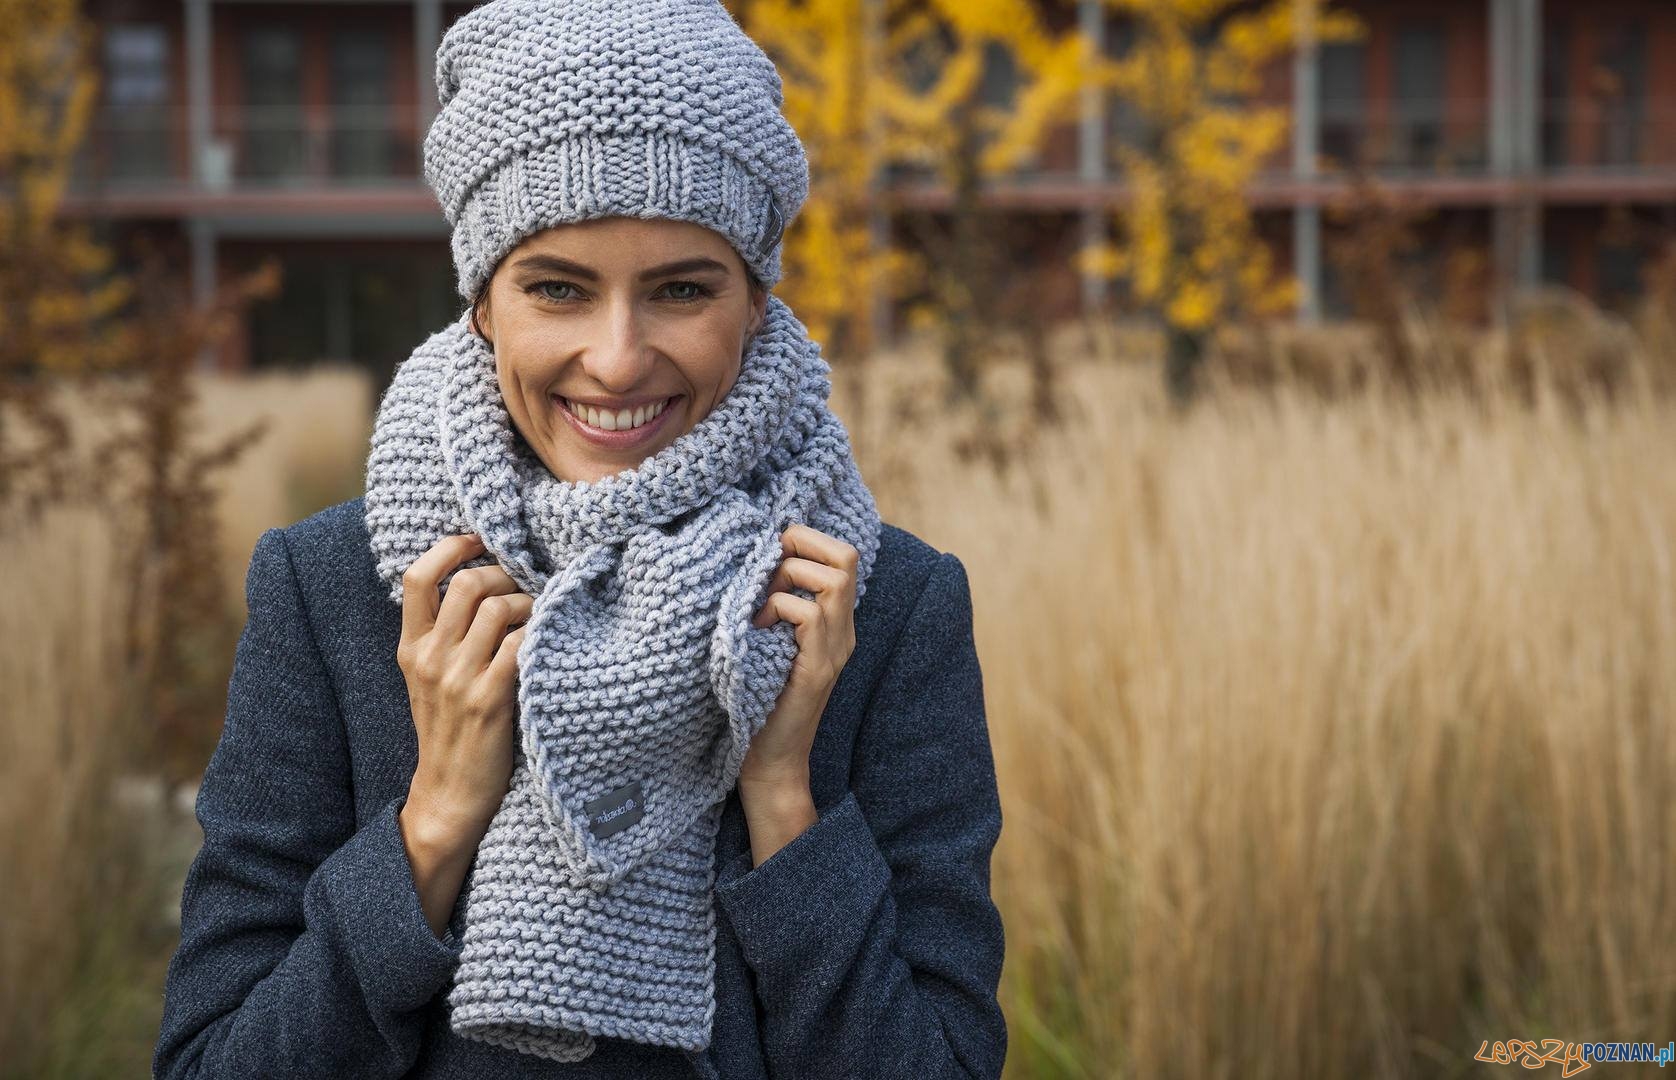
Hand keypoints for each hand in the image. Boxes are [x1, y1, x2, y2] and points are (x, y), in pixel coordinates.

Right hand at [395, 533, 531, 849]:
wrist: (449, 795)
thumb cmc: (451, 730)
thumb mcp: (429, 679)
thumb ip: (443, 634)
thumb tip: (481, 580)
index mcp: (411, 648)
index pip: (418, 577)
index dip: (451, 547)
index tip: (481, 541)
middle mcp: (430, 658)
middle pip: (469, 583)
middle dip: (508, 574)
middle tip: (527, 586)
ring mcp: (459, 679)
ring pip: (501, 607)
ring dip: (532, 603)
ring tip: (542, 617)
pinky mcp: (490, 700)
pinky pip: (522, 644)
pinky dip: (541, 633)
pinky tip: (550, 642)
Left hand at [739, 524, 859, 790]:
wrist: (771, 760)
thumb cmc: (759, 697)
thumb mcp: (769, 640)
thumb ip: (774, 605)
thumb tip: (753, 557)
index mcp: (834, 622)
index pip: (843, 555)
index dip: (808, 540)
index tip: (770, 557)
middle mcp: (843, 631)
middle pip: (846, 557)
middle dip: (802, 546)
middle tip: (768, 573)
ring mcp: (835, 649)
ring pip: (832, 579)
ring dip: (786, 580)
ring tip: (760, 608)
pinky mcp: (817, 668)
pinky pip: (805, 614)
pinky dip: (776, 609)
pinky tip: (757, 631)